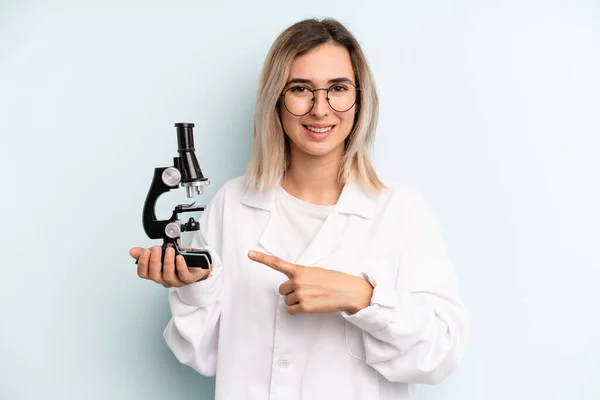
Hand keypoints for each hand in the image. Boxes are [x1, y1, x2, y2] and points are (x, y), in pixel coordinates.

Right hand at [129, 245, 211, 287]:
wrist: (197, 263)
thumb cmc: (179, 258)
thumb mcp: (162, 252)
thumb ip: (148, 252)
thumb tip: (132, 251)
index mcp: (156, 273)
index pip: (143, 274)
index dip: (142, 264)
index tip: (144, 252)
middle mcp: (164, 279)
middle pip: (154, 276)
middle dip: (154, 261)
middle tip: (156, 249)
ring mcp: (176, 281)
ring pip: (168, 276)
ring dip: (167, 262)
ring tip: (169, 250)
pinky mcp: (188, 279)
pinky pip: (183, 276)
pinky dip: (180, 267)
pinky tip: (179, 258)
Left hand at [248, 251, 372, 314]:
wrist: (348, 291)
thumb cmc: (334, 280)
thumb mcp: (316, 272)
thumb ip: (301, 276)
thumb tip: (292, 286)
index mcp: (300, 270)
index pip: (277, 263)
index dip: (262, 258)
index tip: (249, 253)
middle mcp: (297, 281)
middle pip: (281, 290)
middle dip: (290, 292)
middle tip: (306, 292)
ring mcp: (300, 294)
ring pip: (286, 302)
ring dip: (295, 302)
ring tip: (311, 298)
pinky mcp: (304, 307)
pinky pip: (291, 311)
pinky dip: (297, 311)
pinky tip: (309, 306)